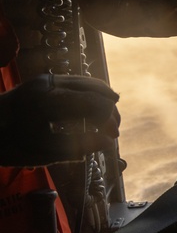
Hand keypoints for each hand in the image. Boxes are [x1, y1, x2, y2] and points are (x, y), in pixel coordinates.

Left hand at [0, 74, 120, 166]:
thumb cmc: (8, 145)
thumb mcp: (42, 153)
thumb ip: (78, 147)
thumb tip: (107, 142)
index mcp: (49, 102)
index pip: (95, 103)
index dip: (109, 120)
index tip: (110, 138)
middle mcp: (50, 84)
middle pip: (97, 90)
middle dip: (109, 111)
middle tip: (111, 132)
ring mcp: (46, 79)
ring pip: (90, 83)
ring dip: (103, 102)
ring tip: (104, 122)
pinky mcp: (44, 80)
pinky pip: (78, 82)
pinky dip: (91, 96)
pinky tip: (91, 112)